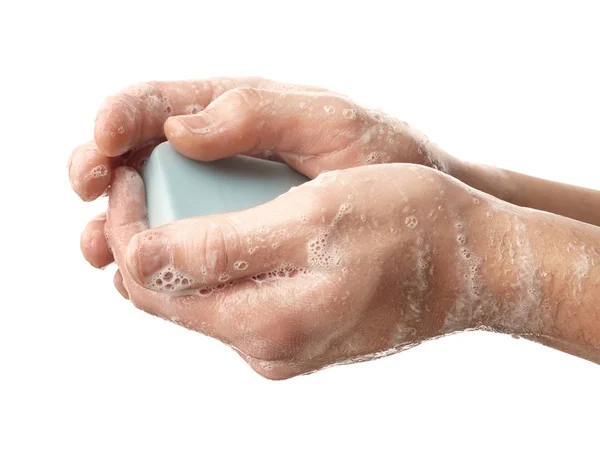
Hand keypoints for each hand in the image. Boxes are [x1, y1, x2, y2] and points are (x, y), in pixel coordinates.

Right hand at [73, 76, 457, 271]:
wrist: (419, 216)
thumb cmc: (381, 156)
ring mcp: (225, 201)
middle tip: (91, 189)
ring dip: (118, 225)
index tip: (103, 142)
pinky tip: (144, 275)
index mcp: (235, 113)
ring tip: (103, 244)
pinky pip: (184, 250)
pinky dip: (157, 259)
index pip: (157, 105)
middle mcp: (220, 157)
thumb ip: (256, 114)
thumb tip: (176, 130)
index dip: (120, 120)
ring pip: (152, 210)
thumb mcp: (328, 123)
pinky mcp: (236, 242)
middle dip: (103, 172)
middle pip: (138, 158)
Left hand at [105, 163, 505, 378]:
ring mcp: (281, 346)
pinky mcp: (295, 334)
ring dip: (173, 250)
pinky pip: (231, 301)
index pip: (153, 280)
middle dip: (140, 236)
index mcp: (265, 322)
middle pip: (168, 296)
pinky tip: (220, 228)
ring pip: (197, 299)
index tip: (124, 172)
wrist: (472, 264)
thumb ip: (221, 247)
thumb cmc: (406, 226)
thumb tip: (136, 257)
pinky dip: (211, 264)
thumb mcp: (313, 219)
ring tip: (172, 198)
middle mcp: (265, 347)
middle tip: (139, 179)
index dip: (124, 224)